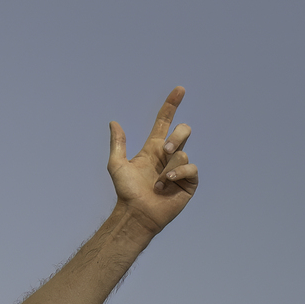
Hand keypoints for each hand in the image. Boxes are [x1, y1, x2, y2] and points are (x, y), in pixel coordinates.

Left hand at [107, 86, 198, 234]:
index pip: (164, 122)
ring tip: (157, 184)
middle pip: (182, 131)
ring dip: (167, 168)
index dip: (171, 105)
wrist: (136, 213)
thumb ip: (117, 144)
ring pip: (182, 153)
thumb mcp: (117, 165)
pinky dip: (177, 174)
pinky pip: (190, 168)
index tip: (179, 89)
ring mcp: (180, 168)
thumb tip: (113, 122)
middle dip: (177, 136)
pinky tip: (167, 184)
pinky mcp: (189, 181)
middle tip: (165, 150)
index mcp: (154, 149)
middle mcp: (168, 156)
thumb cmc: (126, 192)